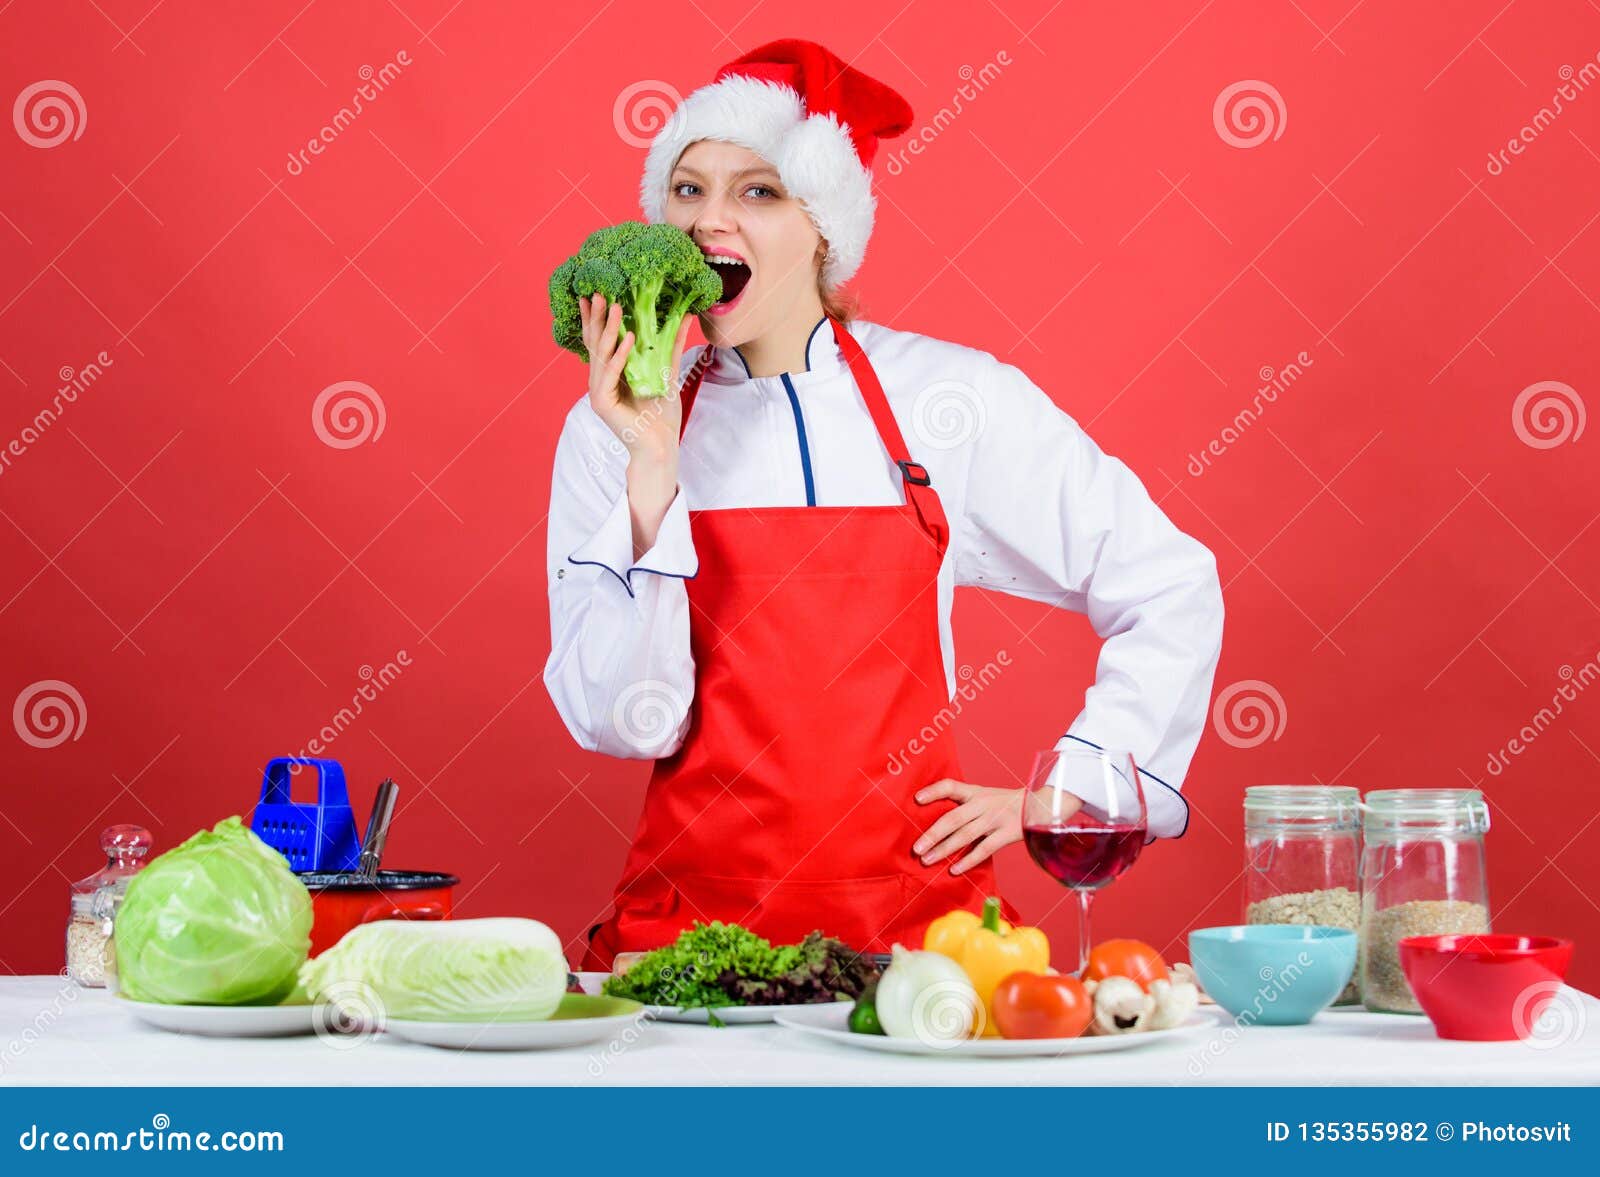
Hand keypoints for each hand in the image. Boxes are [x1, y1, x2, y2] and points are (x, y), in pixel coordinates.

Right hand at [580, 293, 689, 461]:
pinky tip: (627, 337)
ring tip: (616, 306)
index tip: (597, 294)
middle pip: (596, 343)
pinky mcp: (602, 402)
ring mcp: (598, 391)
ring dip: (609, 329)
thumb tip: (684, 316)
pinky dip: (619, 355)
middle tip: (600, 292)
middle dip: (598, 317)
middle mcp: (599, 380)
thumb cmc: (661, 413)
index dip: (598, 318)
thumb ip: (671, 345)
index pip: (600, 341)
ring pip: (601, 354)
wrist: (660, 444)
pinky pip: (610, 373)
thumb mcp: (667, 371)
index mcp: (610, 373)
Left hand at [912, 780, 1030, 874]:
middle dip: (933, 834)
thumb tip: (931, 823)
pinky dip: (968, 860)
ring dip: (944, 849)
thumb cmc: (1002, 804)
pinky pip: (984, 849)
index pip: (950, 786)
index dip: (934, 791)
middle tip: (916, 848)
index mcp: (974, 792)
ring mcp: (994, 819)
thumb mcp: (983, 796)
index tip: (917, 799)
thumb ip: (962, 805)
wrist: (1037, 805)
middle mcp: (982, 804)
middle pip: (953, 818)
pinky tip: (954, 870)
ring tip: (927, 860)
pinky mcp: (1006, 833)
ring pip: (965, 835)